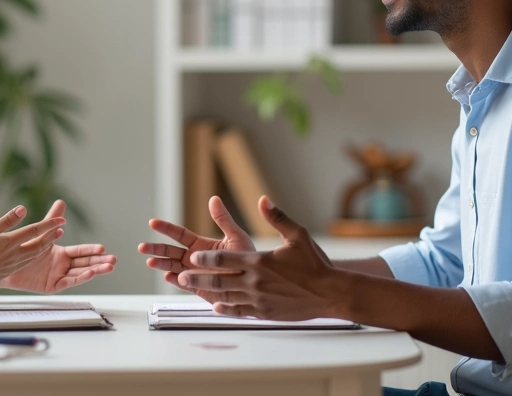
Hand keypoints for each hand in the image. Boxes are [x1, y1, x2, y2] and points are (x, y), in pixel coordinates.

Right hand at [0, 205, 65, 297]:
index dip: (49, 224)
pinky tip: (34, 254)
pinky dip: (35, 256)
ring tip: (52, 240)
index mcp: (9, 243)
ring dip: (45, 246)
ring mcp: (12, 266)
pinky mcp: (8, 273)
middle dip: (51, 236)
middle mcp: (14, 255)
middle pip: (39, 245)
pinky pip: (26, 263)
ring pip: (34, 256)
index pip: (35, 231)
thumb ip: (5, 221)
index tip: (61, 219)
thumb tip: (22, 209)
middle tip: (61, 229)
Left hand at [1, 200, 117, 293]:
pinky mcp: (52, 285)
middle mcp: (63, 265)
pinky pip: (68, 281)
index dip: (91, 250)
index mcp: (62, 254)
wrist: (5, 264)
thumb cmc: (21, 249)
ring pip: (81, 273)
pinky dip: (80, 278)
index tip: (103, 248)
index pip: (80, 252)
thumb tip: (61, 201)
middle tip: (114, 260)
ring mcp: (59, 276)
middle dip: (100, 262)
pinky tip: (90, 273)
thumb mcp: (40, 233)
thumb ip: (51, 219)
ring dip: (95, 270)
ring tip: (109, 267)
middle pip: (85, 263)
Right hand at [138, 196, 255, 303]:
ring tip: (150, 262)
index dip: (165, 228)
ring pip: (172, 268)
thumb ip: (223, 219)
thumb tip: (213, 198)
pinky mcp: (199, 289)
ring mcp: (195, 274)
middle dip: (156, 249)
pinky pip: (184, 284)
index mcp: (201, 245)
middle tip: (142, 247)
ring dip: (161, 264)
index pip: (179, 235)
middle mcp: (195, 259)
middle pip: (170, 252)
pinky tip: (168, 276)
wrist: (256, 282)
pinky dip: (175, 281)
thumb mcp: (235, 236)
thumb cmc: (249, 259)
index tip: (152, 223)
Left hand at [178, 196, 337, 320]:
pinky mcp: (265, 313)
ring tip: (191, 289)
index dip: (205, 259)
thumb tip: (263, 199)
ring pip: (225, 296)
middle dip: (196, 276)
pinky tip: (217, 306)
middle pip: (217, 279)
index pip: (222, 259)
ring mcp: (258, 299)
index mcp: (258, 261)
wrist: (331, 293)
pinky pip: (239, 312)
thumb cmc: (316, 264)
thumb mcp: (297, 235)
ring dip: (206, 292)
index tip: (193, 257)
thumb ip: (277, 217)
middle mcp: (254, 281)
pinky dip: (225, 309)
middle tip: (180, 275)